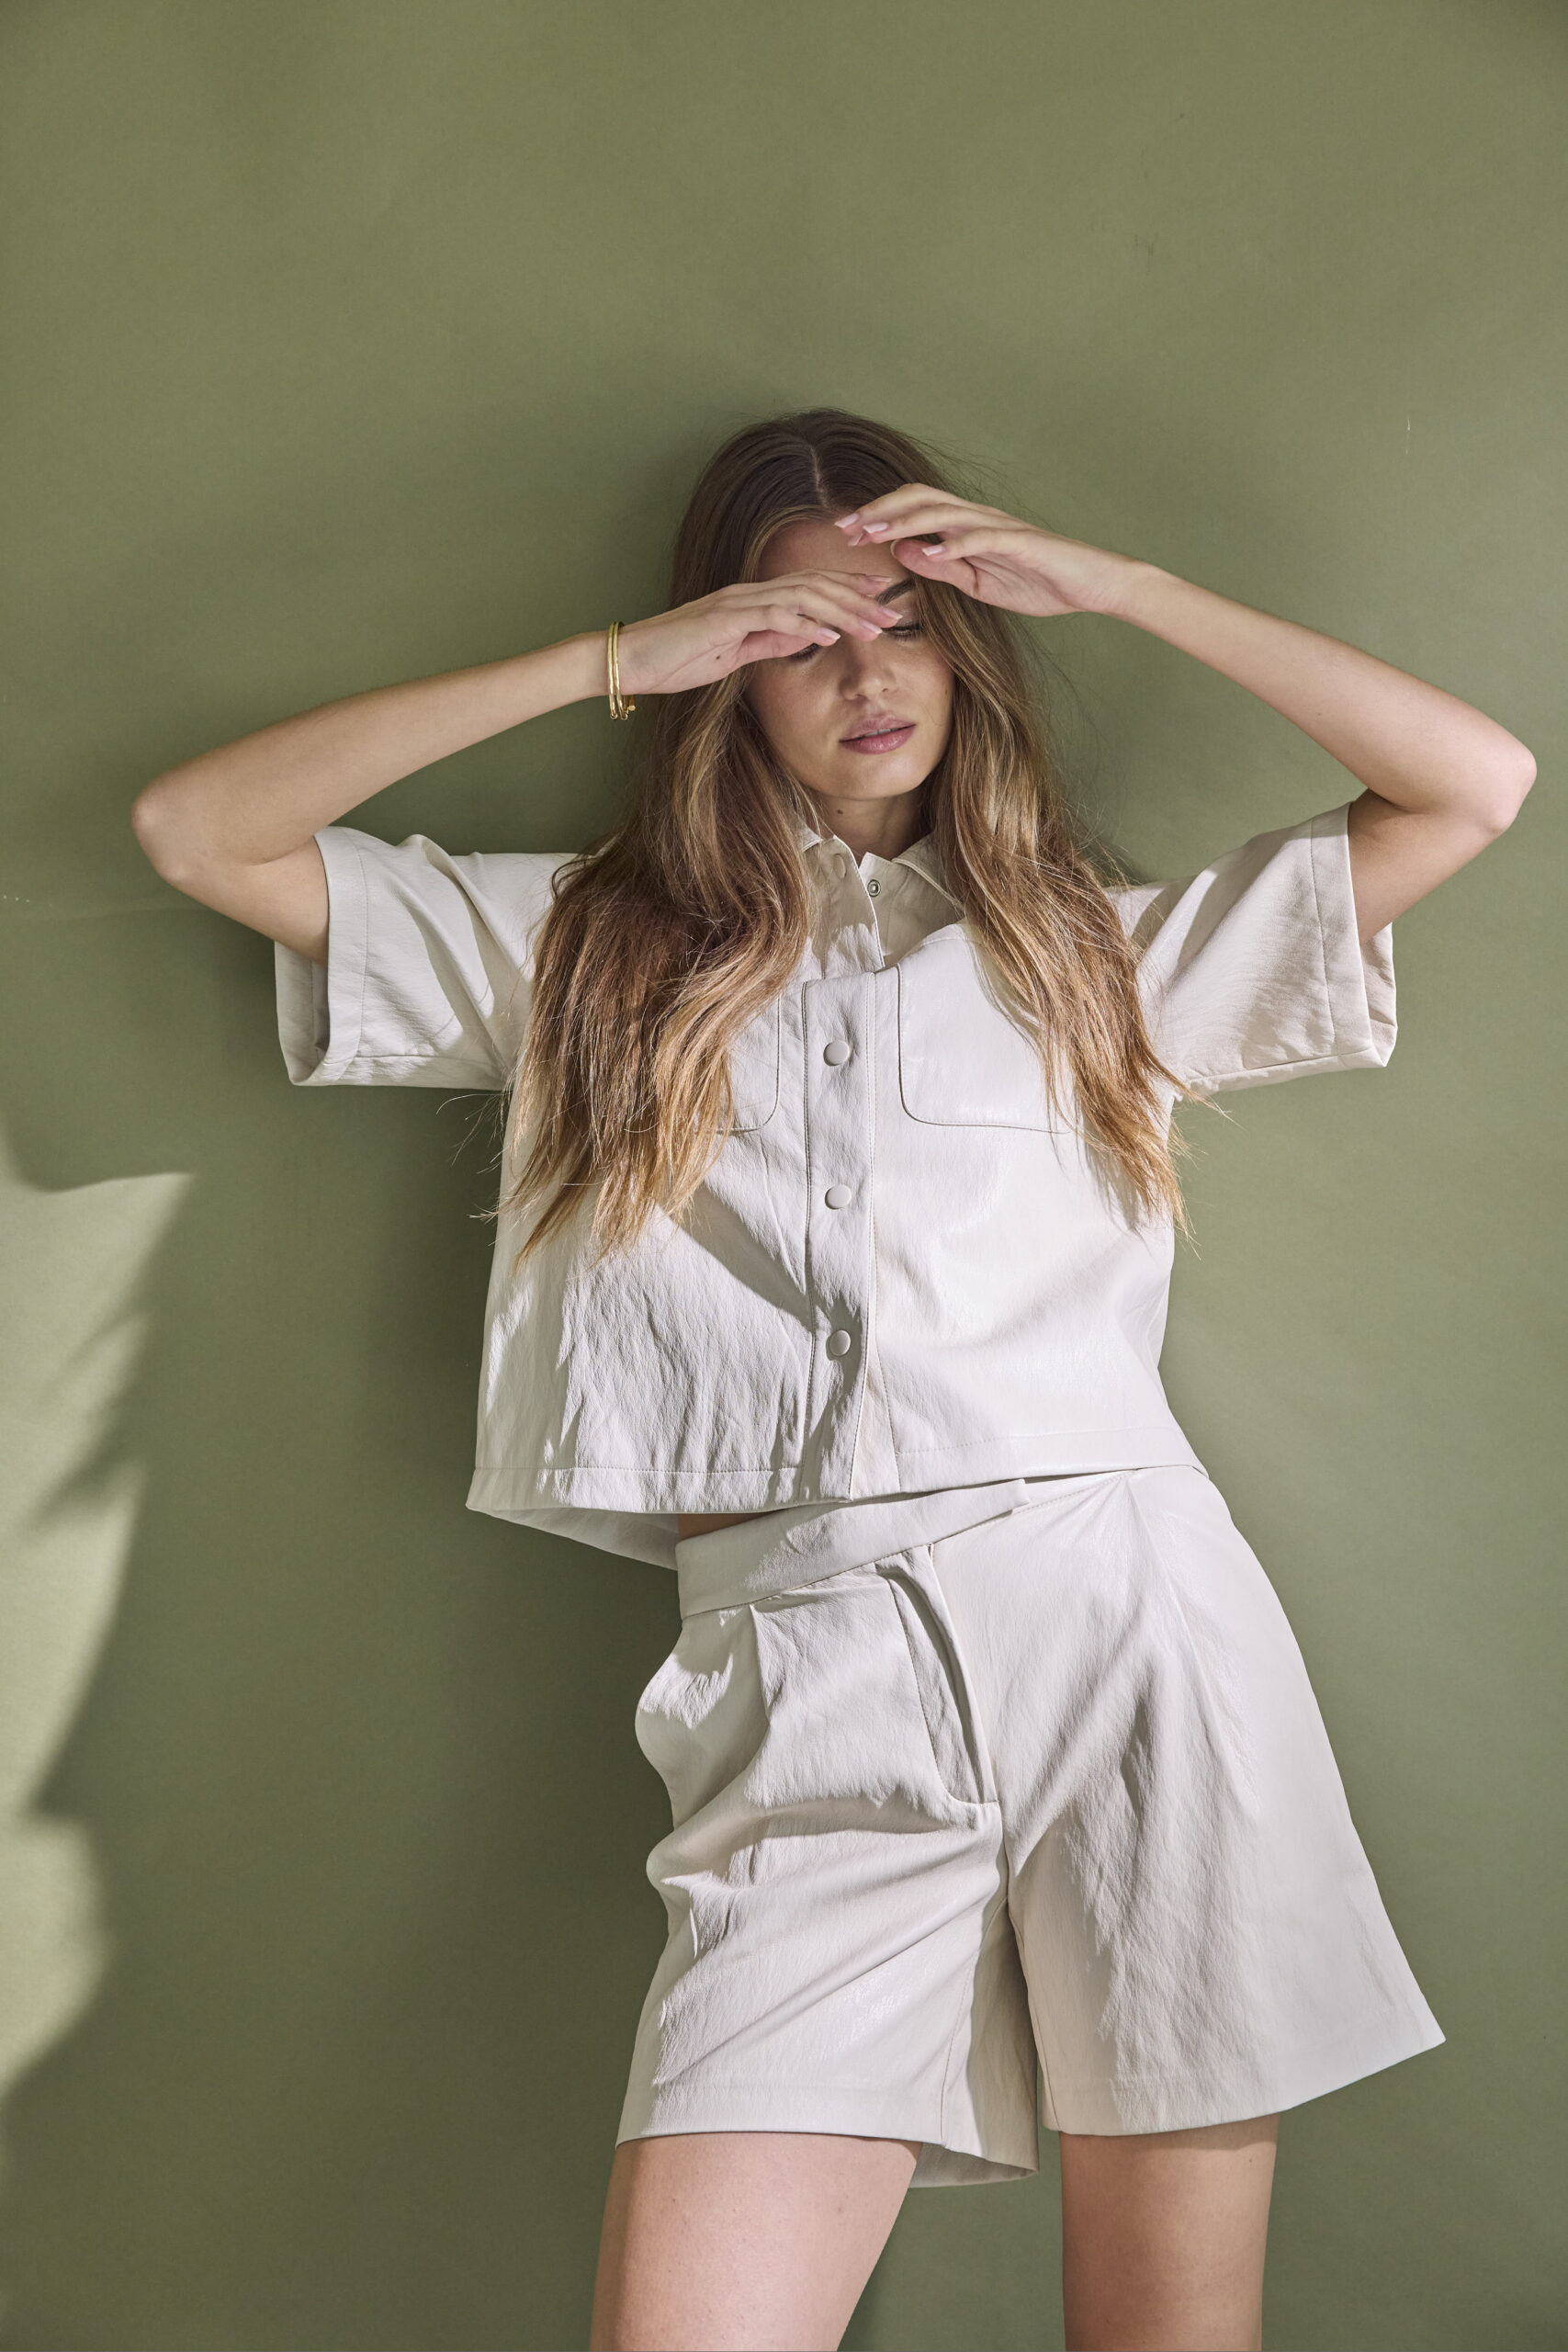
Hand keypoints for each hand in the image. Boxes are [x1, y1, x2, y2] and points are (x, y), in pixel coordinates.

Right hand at [614, 570, 906, 695]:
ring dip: (842, 610)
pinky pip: (772, 616)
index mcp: (752, 600)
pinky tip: (831, 634)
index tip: (882, 602)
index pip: (810, 589)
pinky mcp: (722, 620)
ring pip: (802, 596)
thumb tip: (806, 636)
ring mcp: (735, 603)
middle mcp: (748, 593)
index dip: (849, 593)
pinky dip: (805, 623)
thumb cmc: (674, 660)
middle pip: (815, 586)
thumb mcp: (732, 656)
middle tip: (895, 611)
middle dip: (858, 598)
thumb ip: (768, 642)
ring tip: (875, 624)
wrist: (628, 662)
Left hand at [835, 486, 1143, 619]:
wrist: (1091, 584)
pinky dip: (953, 544)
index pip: (915, 509)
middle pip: (921, 499)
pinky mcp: (1022, 543)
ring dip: (906, 521)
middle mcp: (979, 518)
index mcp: (967, 527)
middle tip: (846, 527)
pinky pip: (983, 539)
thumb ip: (941, 568)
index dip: (880, 516)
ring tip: (875, 534)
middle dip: (881, 511)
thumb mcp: (978, 583)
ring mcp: (1000, 527)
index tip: (848, 532)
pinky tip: (928, 553)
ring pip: (945, 512)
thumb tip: (901, 552)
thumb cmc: (1039, 583)